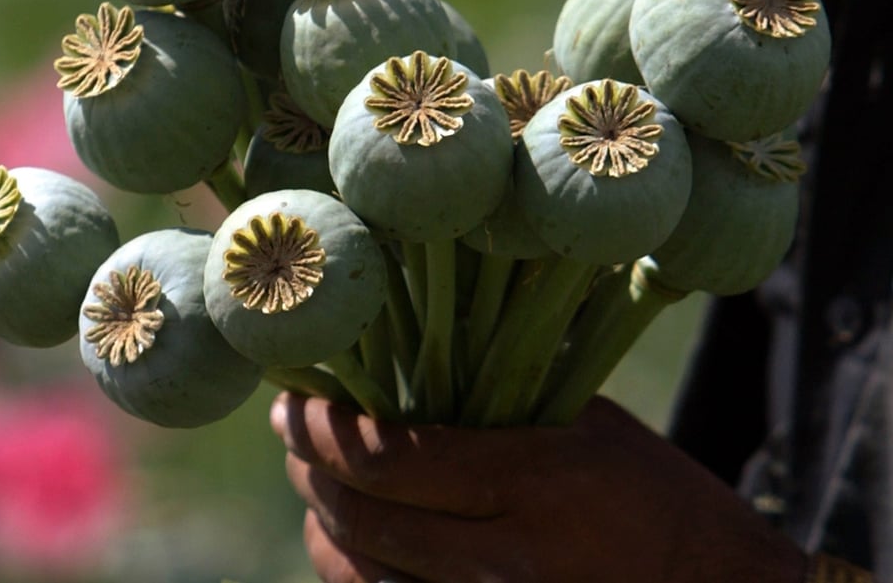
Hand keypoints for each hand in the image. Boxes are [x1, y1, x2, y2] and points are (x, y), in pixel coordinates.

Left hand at [270, 392, 807, 582]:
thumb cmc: (656, 496)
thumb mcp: (589, 426)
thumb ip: (500, 408)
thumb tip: (409, 384)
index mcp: (528, 479)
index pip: (387, 456)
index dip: (322, 430)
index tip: (291, 404)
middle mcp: (501, 554)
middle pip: (360, 517)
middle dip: (308, 472)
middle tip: (294, 436)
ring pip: (360, 576)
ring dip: (321, 526)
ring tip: (314, 486)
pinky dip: (354, 575)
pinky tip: (352, 541)